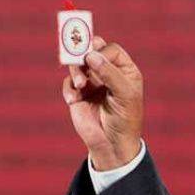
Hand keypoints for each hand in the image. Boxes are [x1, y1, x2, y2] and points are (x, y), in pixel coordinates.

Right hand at [61, 36, 143, 169]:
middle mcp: (108, 73)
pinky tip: (73, 100)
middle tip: (79, 57)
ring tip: (80, 85)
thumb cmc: (125, 118)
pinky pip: (68, 82)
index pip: (111, 50)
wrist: (112, 144)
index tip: (94, 60)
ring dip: (76, 71)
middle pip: (92, 51)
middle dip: (83, 52)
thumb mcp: (124, 94)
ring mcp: (92, 82)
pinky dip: (69, 88)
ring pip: (78, 64)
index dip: (102, 52)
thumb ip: (110, 73)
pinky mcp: (79, 94)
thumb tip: (91, 55)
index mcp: (124, 70)